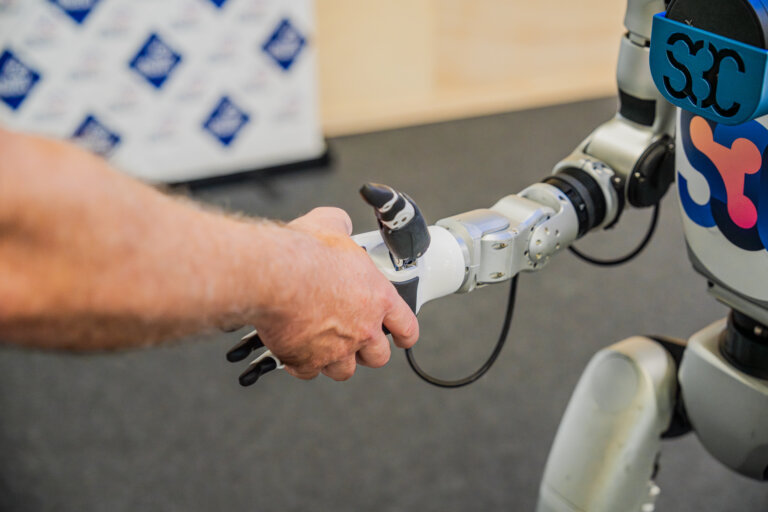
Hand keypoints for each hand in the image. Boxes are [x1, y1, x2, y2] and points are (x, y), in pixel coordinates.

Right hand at [251, 207, 418, 380]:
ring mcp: (336, 349)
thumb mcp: (330, 225)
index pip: (406, 325)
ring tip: (324, 347)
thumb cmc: (305, 253)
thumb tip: (339, 222)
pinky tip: (295, 350)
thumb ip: (341, 225)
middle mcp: (362, 329)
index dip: (406, 334)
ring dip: (336, 361)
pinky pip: (308, 371)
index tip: (403, 338)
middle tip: (356, 341)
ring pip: (344, 370)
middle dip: (368, 352)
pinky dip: (302, 363)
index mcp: (377, 298)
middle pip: (377, 357)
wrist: (276, 277)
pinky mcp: (307, 360)